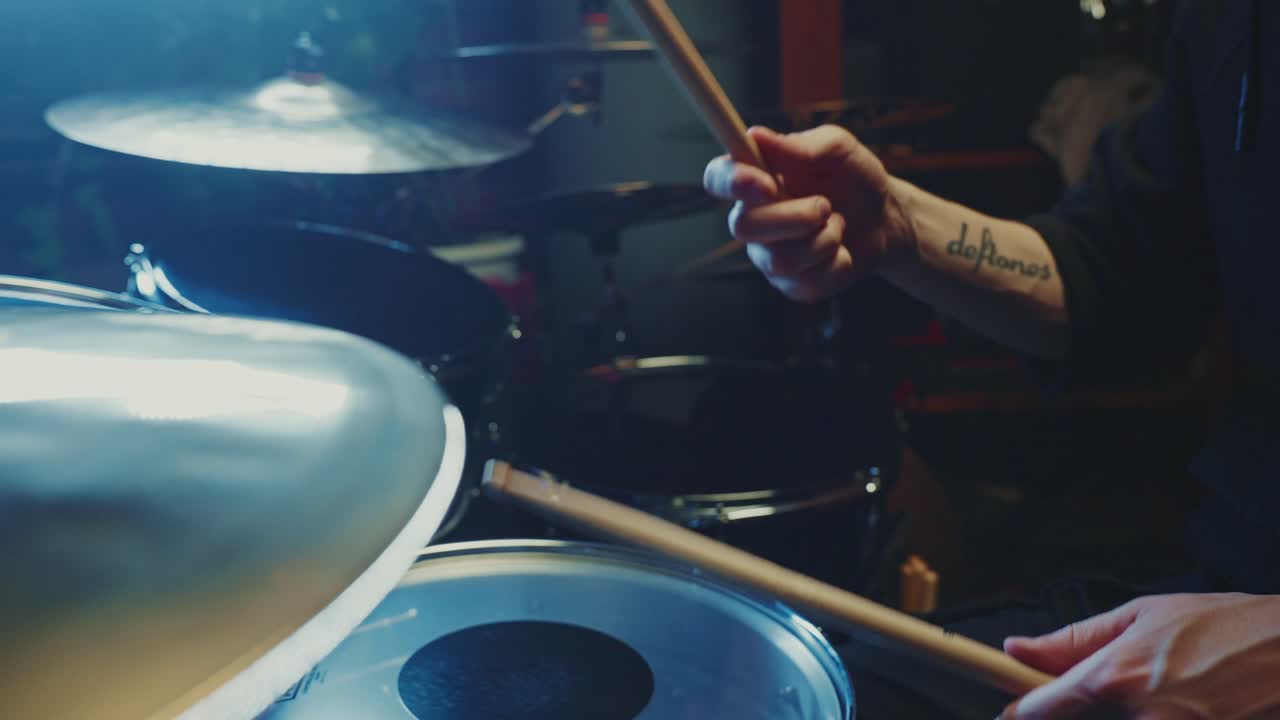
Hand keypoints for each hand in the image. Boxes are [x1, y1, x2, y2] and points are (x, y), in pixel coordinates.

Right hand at [702, 124, 914, 301]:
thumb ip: (800, 146)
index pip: (717, 178)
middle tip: (826, 206)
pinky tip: (843, 251)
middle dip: (794, 217)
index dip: (731, 182)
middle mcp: (753, 219)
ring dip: (823, 240)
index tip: (766, 183)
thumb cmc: (854, 177)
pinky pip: (807, 284)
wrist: (885, 219)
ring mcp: (769, 255)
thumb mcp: (837, 149)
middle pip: (743, 227)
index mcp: (755, 179)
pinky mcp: (792, 285)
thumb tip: (755, 135)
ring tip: (839, 225)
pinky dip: (837, 264)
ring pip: (779, 260)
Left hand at [1001, 593, 1279, 718]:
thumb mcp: (1143, 614)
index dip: (1022, 712)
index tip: (1013, 712)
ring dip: (1119, 713)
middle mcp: (1139, 715)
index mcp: (1117, 676)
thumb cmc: (1225, 625)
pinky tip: (1176, 698)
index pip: (1044, 708)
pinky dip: (1148, 717)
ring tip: (1161, 686)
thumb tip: (1018, 648)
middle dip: (1079, 710)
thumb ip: (1074, 638)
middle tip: (1116, 688)